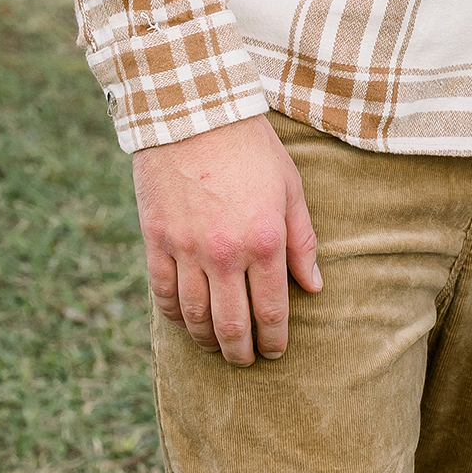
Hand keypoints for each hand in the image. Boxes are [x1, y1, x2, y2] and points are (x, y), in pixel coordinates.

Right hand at [132, 114, 321, 366]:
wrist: (194, 112)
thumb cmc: (251, 148)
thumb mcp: (290, 187)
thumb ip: (303, 240)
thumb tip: (314, 286)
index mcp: (265, 240)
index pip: (272, 311)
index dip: (274, 340)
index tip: (275, 352)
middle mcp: (225, 253)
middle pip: (231, 326)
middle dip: (241, 352)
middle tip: (246, 361)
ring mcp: (186, 250)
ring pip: (194, 318)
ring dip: (207, 342)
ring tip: (217, 347)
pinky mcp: (157, 241)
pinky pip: (163, 295)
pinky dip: (174, 316)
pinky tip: (186, 321)